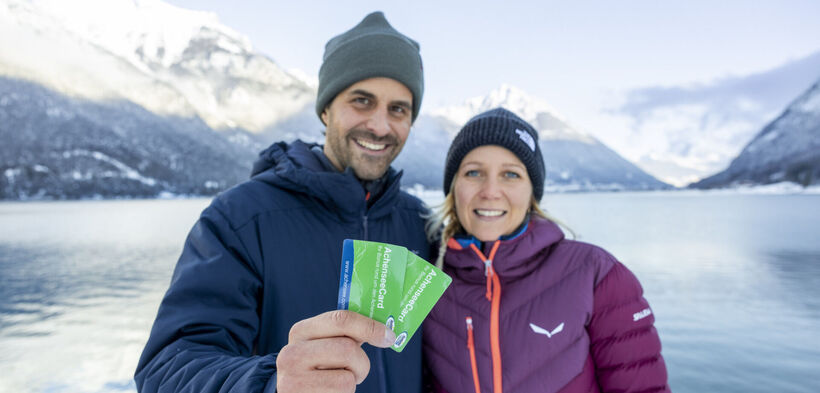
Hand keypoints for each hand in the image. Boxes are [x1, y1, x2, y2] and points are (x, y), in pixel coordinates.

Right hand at [276, 310, 395, 392]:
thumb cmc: (318, 368)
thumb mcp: (324, 346)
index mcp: (301, 332)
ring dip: (353, 381)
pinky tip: (330, 392)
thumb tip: (385, 331)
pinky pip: (342, 392)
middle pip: (348, 348)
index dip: (369, 326)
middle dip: (361, 362)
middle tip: (358, 370)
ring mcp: (293, 379)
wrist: (296, 392)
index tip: (388, 336)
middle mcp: (291, 353)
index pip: (341, 319)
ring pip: (347, 377)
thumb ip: (346, 334)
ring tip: (338, 382)